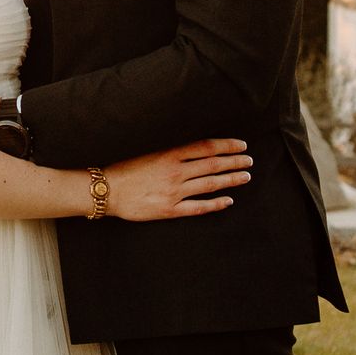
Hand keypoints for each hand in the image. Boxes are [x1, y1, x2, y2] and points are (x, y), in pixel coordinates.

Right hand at [103, 138, 251, 221]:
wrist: (106, 190)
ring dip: (230, 180)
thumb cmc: (125, 169)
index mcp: (169, 154)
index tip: (241, 145)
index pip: (206, 147)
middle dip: (234, 162)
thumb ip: (172, 152)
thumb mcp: (149, 152)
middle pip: (213, 165)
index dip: (227, 145)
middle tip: (249, 161)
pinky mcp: (170, 210)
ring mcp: (174, 192)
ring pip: (210, 184)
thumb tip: (196, 149)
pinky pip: (198, 207)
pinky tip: (228, 201)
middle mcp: (175, 172)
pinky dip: (215, 204)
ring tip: (245, 177)